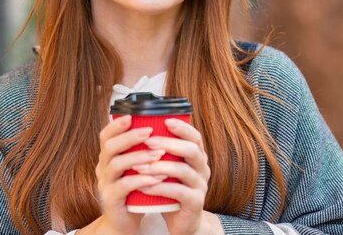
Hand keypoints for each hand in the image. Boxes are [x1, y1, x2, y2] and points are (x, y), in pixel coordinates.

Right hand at [79, 115, 166, 234]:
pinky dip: (142, 179)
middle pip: (110, 146)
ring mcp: (105, 183)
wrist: (126, 220)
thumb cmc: (135, 189)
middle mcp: (103, 167)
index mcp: (108, 156)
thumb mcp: (136, 166)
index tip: (132, 116)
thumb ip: (142, 149)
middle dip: (130, 137)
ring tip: (159, 153)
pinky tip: (157, 177)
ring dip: (139, 157)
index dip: (116, 125)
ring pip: (116, 164)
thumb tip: (162, 125)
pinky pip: (124, 186)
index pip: (106, 136)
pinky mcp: (111, 199)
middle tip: (150, 131)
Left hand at [133, 118, 222, 234]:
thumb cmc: (171, 190)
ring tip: (140, 166)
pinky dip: (159, 188)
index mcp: (197, 157)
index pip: (195, 137)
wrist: (182, 222)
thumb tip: (139, 130)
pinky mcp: (195, 203)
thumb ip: (162, 153)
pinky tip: (144, 187)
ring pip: (184, 171)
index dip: (182, 128)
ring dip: (160, 166)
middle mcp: (203, 169)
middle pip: (191, 150)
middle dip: (169, 143)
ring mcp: (201, 186)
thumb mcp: (168, 169)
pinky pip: (178, 192)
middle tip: (148, 141)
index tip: (165, 120)